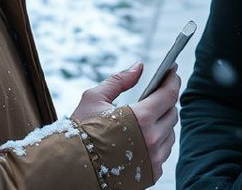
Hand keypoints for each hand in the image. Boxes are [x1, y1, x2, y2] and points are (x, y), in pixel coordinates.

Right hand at [70, 62, 180, 183]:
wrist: (69, 167)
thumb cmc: (80, 132)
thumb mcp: (94, 98)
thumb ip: (120, 80)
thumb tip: (139, 66)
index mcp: (141, 119)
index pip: (169, 95)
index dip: (172, 81)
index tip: (171, 72)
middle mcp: (152, 140)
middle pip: (172, 114)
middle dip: (166, 101)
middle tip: (156, 94)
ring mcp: (153, 159)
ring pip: (170, 134)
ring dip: (162, 123)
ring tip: (146, 117)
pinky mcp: (151, 174)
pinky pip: (163, 153)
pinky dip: (158, 142)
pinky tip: (143, 137)